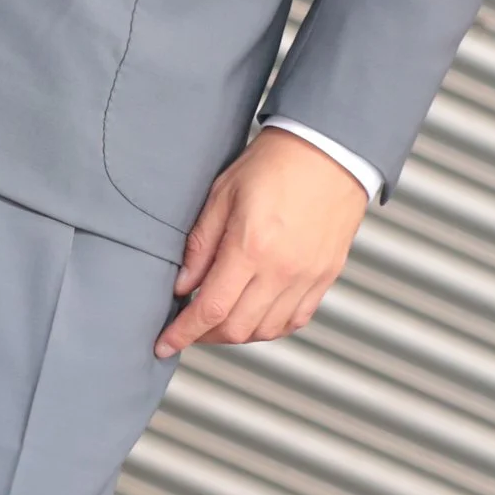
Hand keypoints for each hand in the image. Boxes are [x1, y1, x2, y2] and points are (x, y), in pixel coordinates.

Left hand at [154, 128, 370, 359]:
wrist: (330, 149)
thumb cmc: (275, 164)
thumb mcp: (222, 194)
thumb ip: (200, 245)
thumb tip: (183, 286)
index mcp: (251, 247)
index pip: (210, 309)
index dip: (183, 334)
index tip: (165, 344)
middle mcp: (282, 270)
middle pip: (237, 328)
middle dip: (205, 336)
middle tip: (190, 327)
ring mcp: (308, 277)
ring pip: (266, 331)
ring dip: (237, 333)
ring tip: (220, 319)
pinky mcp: (326, 276)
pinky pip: (296, 320)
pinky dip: (271, 327)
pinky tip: (255, 315)